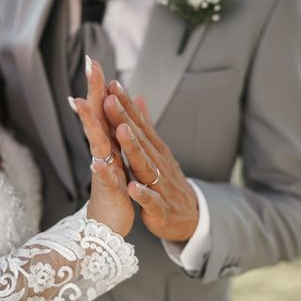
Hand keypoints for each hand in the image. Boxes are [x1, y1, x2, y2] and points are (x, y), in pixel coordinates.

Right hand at [71, 57, 133, 235]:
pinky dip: (102, 171)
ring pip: (96, 144)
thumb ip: (113, 130)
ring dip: (90, 125)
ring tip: (81, 104)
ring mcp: (103, 171)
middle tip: (88, 66)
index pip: (102, 110)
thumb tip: (109, 107)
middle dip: (92, 93)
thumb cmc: (113, 188)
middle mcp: (102, 153)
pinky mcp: (110, 192)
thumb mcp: (115, 155)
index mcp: (107, 144)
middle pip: (96, 119)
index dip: (98, 86)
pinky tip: (96, 160)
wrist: (108, 223)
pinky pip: (105, 180)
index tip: (93, 60)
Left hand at [103, 82, 198, 241]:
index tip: (112, 84)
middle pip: (139, 139)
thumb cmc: (168, 181)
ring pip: (144, 164)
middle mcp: (157, 163)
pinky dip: (141, 194)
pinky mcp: (159, 207)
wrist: (190, 215)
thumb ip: (146, 126)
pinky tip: (131, 187)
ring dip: (133, 148)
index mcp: (155, 150)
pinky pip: (150, 200)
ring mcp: (159, 184)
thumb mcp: (158, 151)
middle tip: (110, 99)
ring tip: (121, 131)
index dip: (126, 105)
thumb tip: (139, 98)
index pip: (139, 124)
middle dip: (124, 118)